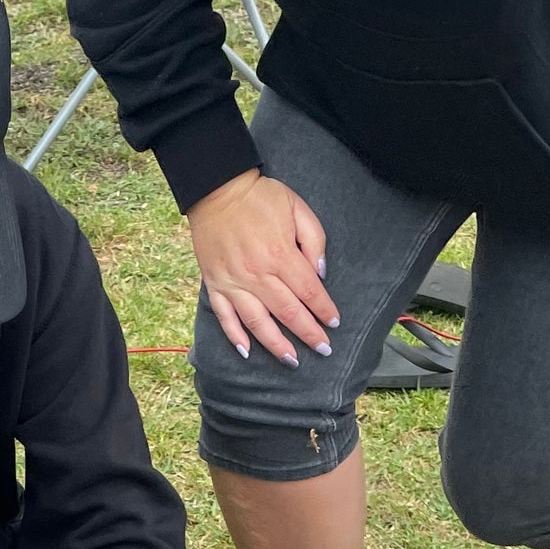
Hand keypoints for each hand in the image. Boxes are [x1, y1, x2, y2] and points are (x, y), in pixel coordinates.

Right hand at [188, 170, 338, 365]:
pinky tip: (247, 353)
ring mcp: (234, 282)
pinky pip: (224, 317)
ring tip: (292, 360)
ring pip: (258, 322)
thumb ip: (314, 241)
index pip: (309, 292)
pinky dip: (235, 337)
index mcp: (281, 255)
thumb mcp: (297, 207)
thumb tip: (320, 274)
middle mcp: (257, 274)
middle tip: (323, 349)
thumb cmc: (261, 197)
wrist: (217, 188)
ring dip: (276, 345)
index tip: (334, 324)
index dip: (324, 310)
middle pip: (288, 313)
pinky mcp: (215, 283)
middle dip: (308, 334)